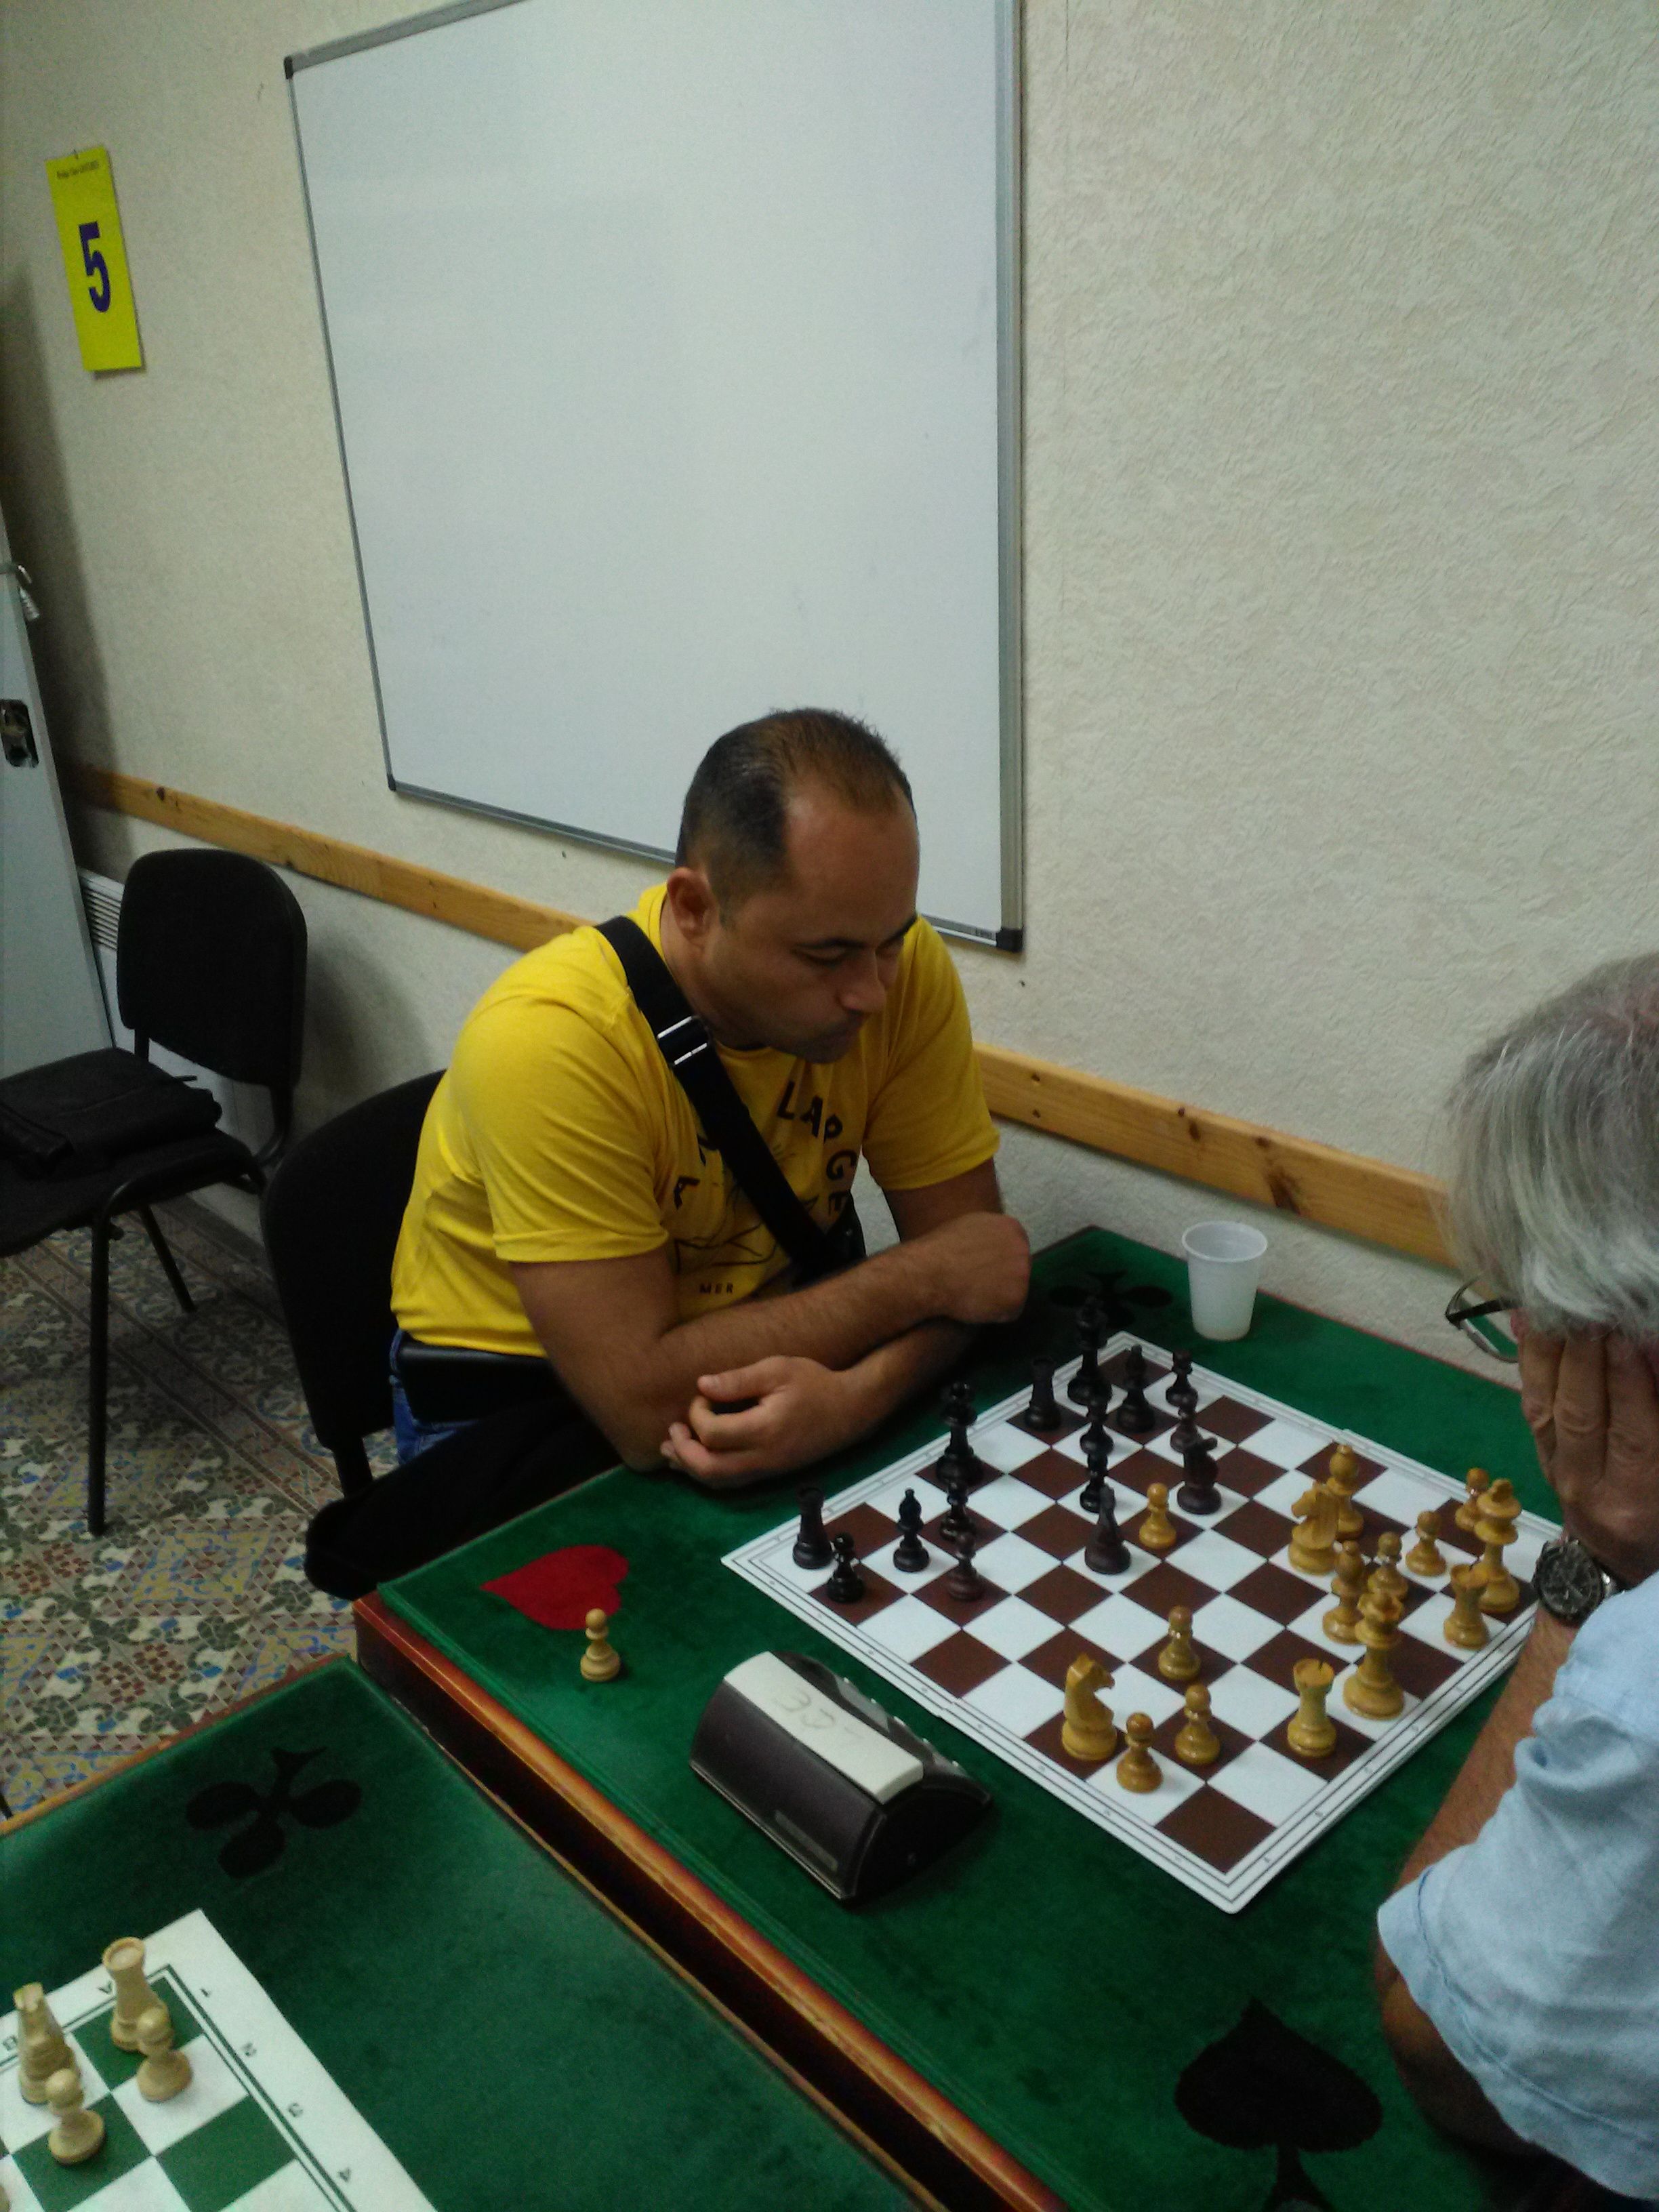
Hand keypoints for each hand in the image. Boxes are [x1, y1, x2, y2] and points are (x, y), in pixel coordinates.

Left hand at [662, 1356, 870, 1486]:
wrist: (851, 1409)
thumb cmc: (815, 1383)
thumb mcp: (778, 1369)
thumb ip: (738, 1380)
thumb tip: (701, 1385)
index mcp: (764, 1430)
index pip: (713, 1434)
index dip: (697, 1415)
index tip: (703, 1395)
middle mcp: (763, 1457)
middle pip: (709, 1469)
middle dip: (683, 1452)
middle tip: (671, 1431)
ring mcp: (768, 1469)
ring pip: (719, 1481)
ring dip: (691, 1467)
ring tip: (672, 1451)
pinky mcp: (771, 1472)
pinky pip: (732, 1482)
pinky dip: (709, 1473)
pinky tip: (697, 1460)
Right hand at [916, 1211, 1030, 1326]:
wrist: (929, 1273)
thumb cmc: (940, 1251)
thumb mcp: (969, 1227)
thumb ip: (990, 1234)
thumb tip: (995, 1243)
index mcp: (1012, 1228)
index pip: (1014, 1252)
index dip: (996, 1265)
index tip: (979, 1271)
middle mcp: (1022, 1248)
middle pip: (1018, 1272)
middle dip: (1000, 1281)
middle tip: (975, 1285)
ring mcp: (1023, 1273)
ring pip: (1014, 1293)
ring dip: (996, 1298)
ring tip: (971, 1294)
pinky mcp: (1017, 1298)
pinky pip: (1008, 1313)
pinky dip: (993, 1315)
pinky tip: (974, 1305)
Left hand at [1519, 1329, 1658, 1586]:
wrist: (1620, 1560)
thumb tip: (1648, 1350)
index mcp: (1640, 1498)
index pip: (1631, 1433)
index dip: (1628, 1380)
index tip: (1626, 1332)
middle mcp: (1590, 1488)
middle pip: (1581, 1415)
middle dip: (1584, 1356)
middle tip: (1589, 1306)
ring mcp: (1557, 1472)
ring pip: (1545, 1406)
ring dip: (1549, 1349)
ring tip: (1554, 1302)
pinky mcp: (1539, 1457)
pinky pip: (1529, 1404)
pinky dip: (1528, 1360)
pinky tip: (1524, 1320)